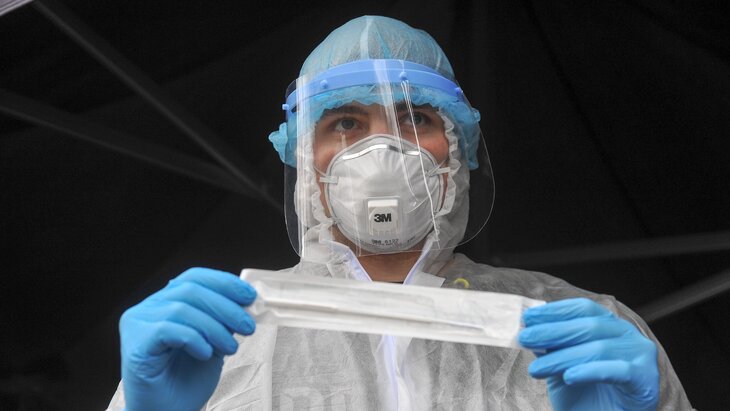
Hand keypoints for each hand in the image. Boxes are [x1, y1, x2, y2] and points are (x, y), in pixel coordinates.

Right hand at [119, 267, 256, 410]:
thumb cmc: (186, 381)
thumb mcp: (214, 342)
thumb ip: (223, 320)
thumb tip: (246, 301)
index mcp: (164, 302)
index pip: (193, 278)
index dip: (223, 282)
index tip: (249, 296)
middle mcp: (147, 308)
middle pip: (190, 290)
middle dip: (226, 307)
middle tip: (248, 327)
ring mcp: (137, 324)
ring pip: (182, 309)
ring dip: (214, 328)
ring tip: (231, 348)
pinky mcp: (135, 343)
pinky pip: (168, 329)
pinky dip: (194, 339)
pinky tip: (205, 354)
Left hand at [519, 298, 658, 410]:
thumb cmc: (586, 397)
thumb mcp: (561, 367)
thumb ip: (550, 346)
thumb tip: (528, 326)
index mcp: (609, 326)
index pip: (583, 309)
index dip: (555, 311)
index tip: (528, 317)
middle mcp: (628, 336)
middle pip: (588, 325)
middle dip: (552, 331)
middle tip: (525, 338)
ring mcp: (640, 356)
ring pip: (599, 348)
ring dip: (562, 358)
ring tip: (536, 369)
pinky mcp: (645, 380)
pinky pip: (617, 371)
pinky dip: (590, 371)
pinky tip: (569, 377)